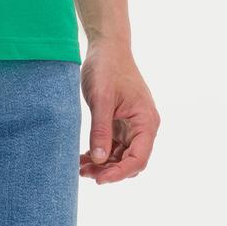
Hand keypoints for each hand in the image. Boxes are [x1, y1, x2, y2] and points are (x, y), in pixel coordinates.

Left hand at [78, 38, 159, 183]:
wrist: (106, 46)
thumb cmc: (107, 66)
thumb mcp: (101, 98)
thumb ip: (101, 130)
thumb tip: (99, 160)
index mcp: (146, 120)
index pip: (139, 158)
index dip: (120, 173)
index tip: (99, 179)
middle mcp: (143, 126)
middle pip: (130, 161)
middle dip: (109, 170)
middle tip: (84, 172)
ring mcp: (132, 125)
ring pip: (121, 156)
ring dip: (103, 164)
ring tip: (80, 167)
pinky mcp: (121, 123)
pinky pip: (114, 145)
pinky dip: (101, 153)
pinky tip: (84, 157)